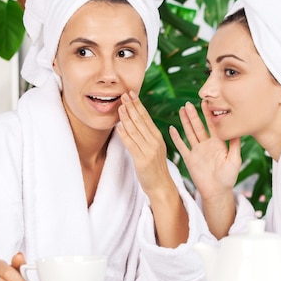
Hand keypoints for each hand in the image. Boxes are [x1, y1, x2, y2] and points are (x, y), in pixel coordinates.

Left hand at [117, 91, 188, 246]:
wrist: (161, 186)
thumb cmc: (155, 169)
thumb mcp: (154, 149)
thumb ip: (146, 137)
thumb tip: (135, 123)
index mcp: (158, 138)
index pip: (146, 118)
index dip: (138, 105)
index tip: (131, 94)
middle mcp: (154, 142)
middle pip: (141, 121)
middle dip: (132, 106)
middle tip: (124, 94)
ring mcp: (148, 151)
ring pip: (135, 130)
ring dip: (127, 117)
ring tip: (119, 106)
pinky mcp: (141, 160)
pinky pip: (131, 144)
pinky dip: (125, 134)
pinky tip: (119, 126)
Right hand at [170, 100, 240, 200]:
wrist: (217, 192)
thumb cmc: (229, 177)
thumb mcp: (235, 160)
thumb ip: (235, 145)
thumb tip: (238, 130)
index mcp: (218, 143)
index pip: (212, 125)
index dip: (208, 114)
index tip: (205, 102)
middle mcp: (206, 145)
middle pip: (198, 126)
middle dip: (193, 115)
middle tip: (188, 103)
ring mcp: (197, 151)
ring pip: (189, 133)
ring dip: (185, 122)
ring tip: (181, 110)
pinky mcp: (189, 159)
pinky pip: (181, 146)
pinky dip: (176, 138)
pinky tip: (172, 128)